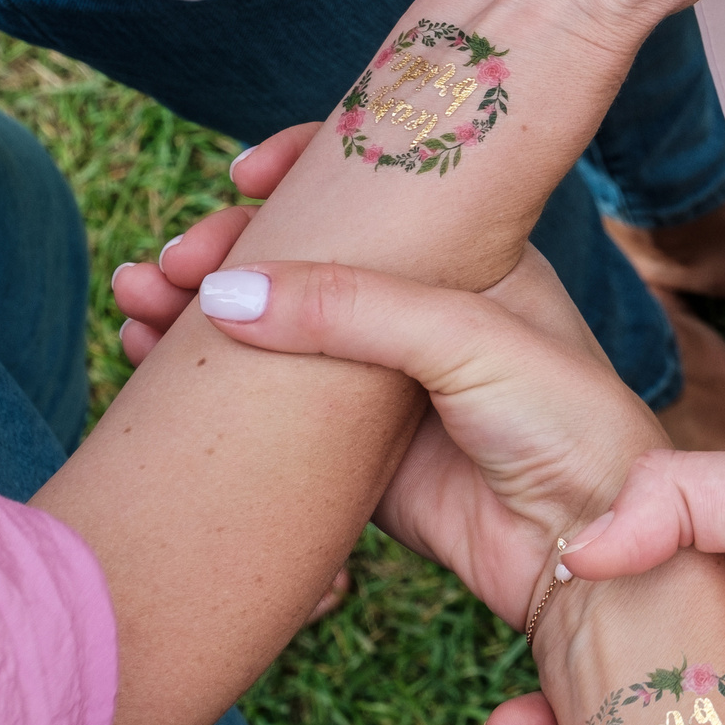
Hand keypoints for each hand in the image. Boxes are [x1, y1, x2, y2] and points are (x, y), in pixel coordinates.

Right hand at [119, 140, 665, 619]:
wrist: (589, 552)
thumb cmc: (567, 423)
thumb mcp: (468, 338)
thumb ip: (351, 310)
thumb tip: (225, 292)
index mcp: (470, 257)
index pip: (376, 189)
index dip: (306, 171)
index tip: (245, 174)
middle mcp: (423, 312)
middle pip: (302, 259)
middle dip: (226, 251)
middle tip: (170, 265)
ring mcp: (383, 384)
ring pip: (271, 331)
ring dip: (196, 311)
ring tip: (135, 305)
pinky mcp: (353, 456)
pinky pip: (263, 408)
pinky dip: (203, 382)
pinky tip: (142, 361)